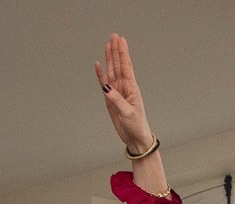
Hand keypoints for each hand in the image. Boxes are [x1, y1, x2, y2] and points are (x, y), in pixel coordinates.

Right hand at [95, 33, 152, 153]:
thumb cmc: (136, 125)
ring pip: (112, 71)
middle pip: (118, 65)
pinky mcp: (110, 99)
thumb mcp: (128, 112)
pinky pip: (104, 84)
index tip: (120, 39)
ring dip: (109, 58)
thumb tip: (106, 87)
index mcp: (131, 88)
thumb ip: (117, 99)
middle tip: (114, 36)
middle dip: (116, 50)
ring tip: (108, 45)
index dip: (122, 52)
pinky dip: (101, 74)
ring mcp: (117, 92)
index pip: (126, 66)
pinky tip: (98, 64)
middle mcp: (124, 87)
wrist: (134, 137)